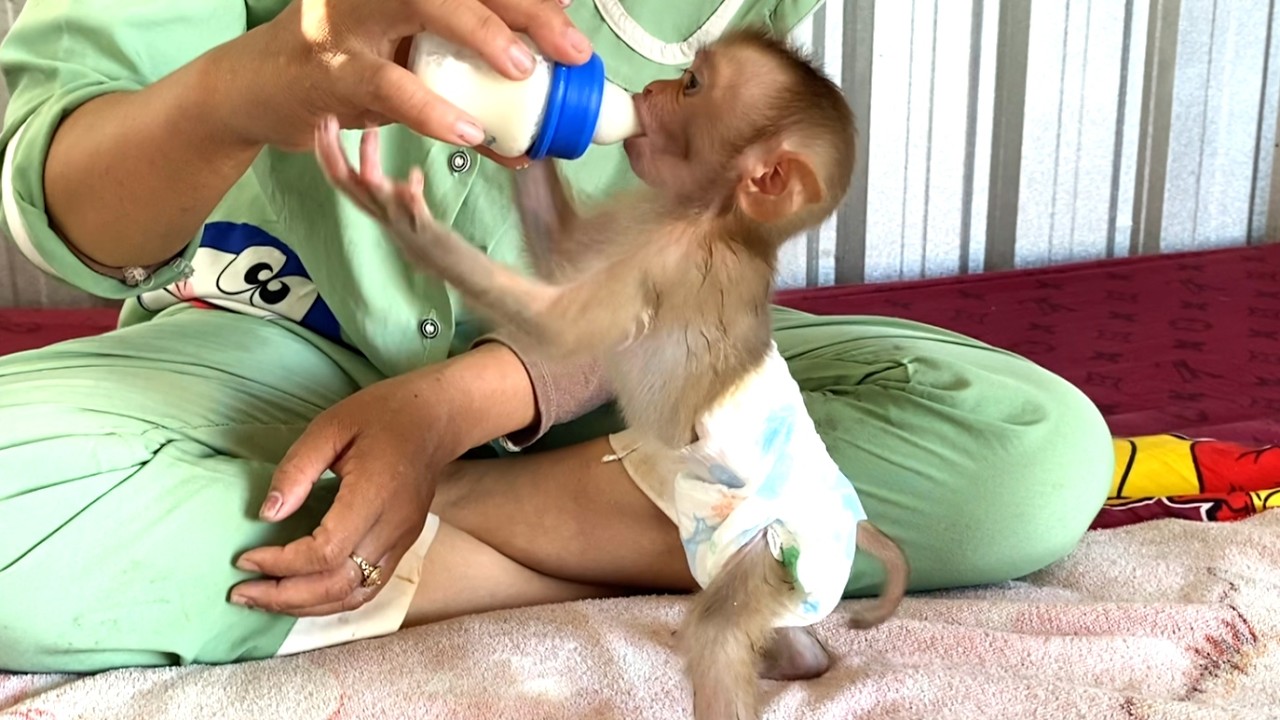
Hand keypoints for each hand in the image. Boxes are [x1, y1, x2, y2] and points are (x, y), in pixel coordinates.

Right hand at [221, 0, 591, 151]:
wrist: (258, 91)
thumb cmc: (346, 68)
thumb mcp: (411, 60)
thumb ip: (467, 70)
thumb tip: (538, 101)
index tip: (569, 11)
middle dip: (523, 9)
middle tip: (570, 46)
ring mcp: (349, 18)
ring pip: (423, 6)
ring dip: (483, 36)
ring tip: (525, 73)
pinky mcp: (329, 69)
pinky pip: (388, 86)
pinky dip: (433, 109)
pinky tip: (469, 130)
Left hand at [229, 366, 467, 615]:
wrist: (437, 419)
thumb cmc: (382, 414)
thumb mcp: (331, 426)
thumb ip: (297, 470)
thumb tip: (267, 515)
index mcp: (375, 493)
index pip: (326, 551)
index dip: (281, 563)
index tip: (245, 557)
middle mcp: (394, 526)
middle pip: (339, 585)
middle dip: (285, 597)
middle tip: (242, 593)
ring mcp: (403, 541)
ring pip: (354, 595)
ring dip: (306, 606)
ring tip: (264, 600)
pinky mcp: (404, 546)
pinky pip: (368, 588)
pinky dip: (331, 601)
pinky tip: (301, 596)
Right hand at [314, 117, 441, 241]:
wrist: (444, 265)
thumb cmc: (424, 235)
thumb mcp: (405, 209)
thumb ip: (399, 193)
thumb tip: (405, 170)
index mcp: (373, 204)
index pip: (340, 176)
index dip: (326, 151)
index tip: (322, 122)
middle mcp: (380, 212)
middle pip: (346, 183)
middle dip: (334, 151)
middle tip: (328, 122)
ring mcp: (400, 220)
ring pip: (375, 196)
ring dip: (368, 164)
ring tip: (369, 133)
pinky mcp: (423, 229)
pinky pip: (415, 212)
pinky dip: (411, 192)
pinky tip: (413, 173)